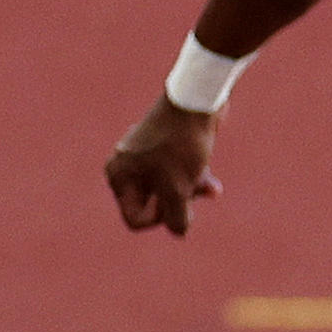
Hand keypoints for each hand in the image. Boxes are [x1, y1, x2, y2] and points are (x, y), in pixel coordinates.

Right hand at [105, 104, 219, 236]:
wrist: (196, 101)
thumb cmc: (182, 144)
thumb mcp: (179, 188)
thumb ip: (176, 217)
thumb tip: (178, 231)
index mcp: (119, 177)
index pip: (135, 219)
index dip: (162, 218)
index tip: (178, 201)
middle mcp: (127, 168)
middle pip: (154, 206)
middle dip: (180, 204)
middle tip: (196, 191)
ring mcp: (146, 159)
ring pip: (170, 191)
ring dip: (192, 194)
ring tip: (213, 189)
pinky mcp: (166, 151)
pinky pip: (179, 176)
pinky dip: (195, 180)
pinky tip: (213, 184)